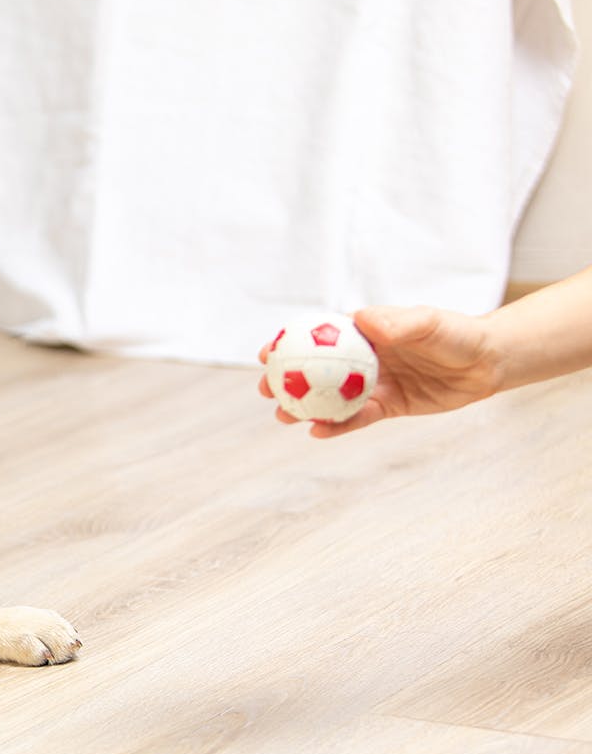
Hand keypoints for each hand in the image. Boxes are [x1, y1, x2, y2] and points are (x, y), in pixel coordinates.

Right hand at [258, 306, 504, 437]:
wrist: (487, 363)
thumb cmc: (457, 333)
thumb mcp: (428, 322)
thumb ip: (397, 323)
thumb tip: (362, 320)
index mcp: (364, 333)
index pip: (317, 337)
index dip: (289, 344)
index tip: (267, 352)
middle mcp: (363, 358)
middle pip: (314, 370)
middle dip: (286, 380)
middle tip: (266, 390)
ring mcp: (373, 383)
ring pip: (329, 397)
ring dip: (304, 407)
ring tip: (283, 416)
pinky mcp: (387, 406)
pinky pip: (356, 418)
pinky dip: (336, 426)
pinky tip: (317, 432)